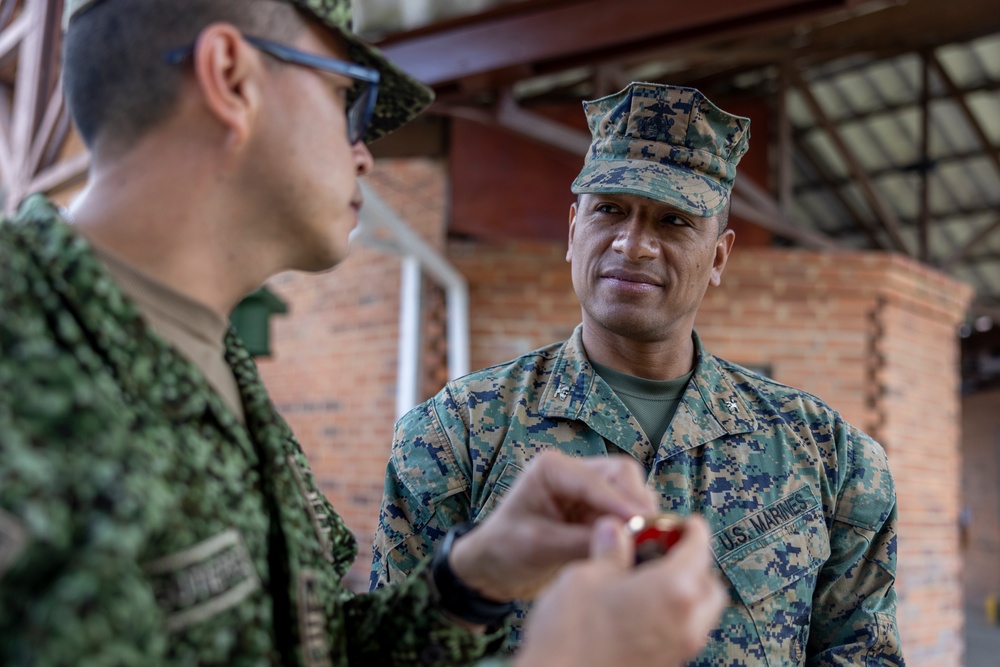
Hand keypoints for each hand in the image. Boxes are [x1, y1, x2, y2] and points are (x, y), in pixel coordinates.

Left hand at [449, 450, 655, 600]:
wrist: (492, 569)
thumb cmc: (503, 549)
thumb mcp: (538, 545)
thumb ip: (579, 541)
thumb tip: (622, 539)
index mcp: (552, 468)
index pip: (596, 480)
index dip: (622, 502)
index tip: (643, 523)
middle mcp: (574, 473)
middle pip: (623, 476)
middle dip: (638, 503)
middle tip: (653, 534)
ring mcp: (588, 493)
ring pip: (630, 494)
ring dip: (640, 517)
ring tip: (648, 544)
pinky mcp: (597, 514)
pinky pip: (627, 516)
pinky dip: (636, 530)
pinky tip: (640, 549)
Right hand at [515, 515, 726, 666]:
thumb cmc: (572, 634)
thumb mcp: (587, 576)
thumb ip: (610, 551)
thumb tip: (615, 531)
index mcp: (674, 590)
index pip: (699, 549)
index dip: (692, 530)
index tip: (686, 522)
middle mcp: (686, 623)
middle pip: (709, 585)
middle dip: (696, 565)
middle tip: (670, 551)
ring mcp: (678, 650)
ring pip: (699, 614)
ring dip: (686, 592)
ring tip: (652, 579)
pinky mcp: (665, 665)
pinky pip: (682, 633)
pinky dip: (673, 615)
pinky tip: (640, 608)